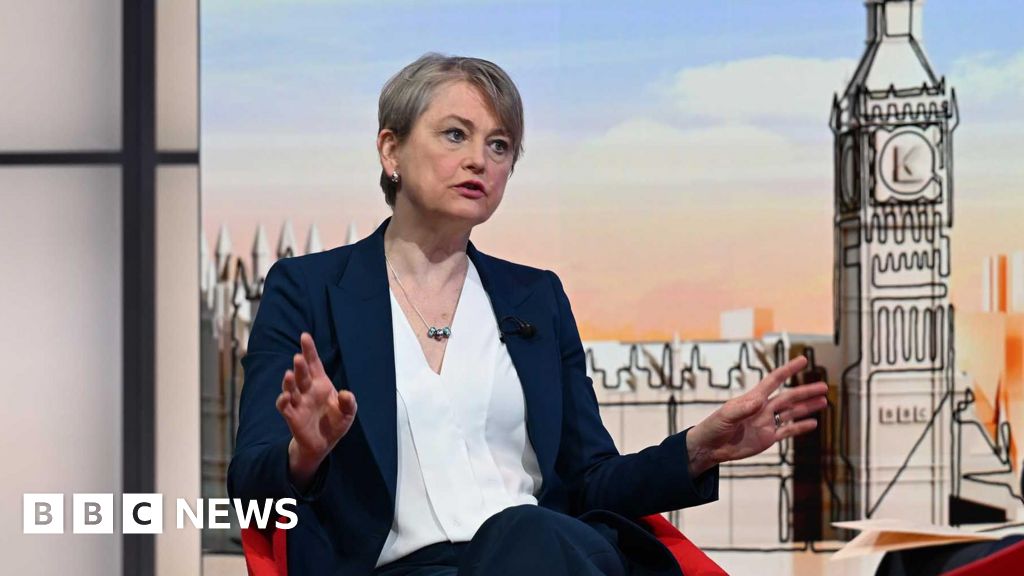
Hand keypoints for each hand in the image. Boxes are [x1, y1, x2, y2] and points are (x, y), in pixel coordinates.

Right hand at [276, 332, 357, 490]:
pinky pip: (284, 406)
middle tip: (298, 357)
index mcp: (321, 384)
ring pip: (290, 387)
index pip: (314, 364)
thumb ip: (349, 402)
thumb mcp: (348, 412)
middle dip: (300, 365)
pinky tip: (285, 396)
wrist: (324, 443)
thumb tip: (345, 393)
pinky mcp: (292, 416)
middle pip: (302, 374)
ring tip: (290, 374)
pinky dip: (283, 401)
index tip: (305, 336)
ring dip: (289, 381)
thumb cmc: (335, 422)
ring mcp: (298, 402)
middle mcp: (307, 390)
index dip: (309, 350)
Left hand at [685, 355, 826, 476]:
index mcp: (752, 399)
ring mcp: (766, 423)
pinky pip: (788, 431)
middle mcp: (763, 408)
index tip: (803, 360)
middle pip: (789, 397)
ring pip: (792, 413)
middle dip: (806, 391)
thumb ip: (742, 409)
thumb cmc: (713, 427)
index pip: (773, 381)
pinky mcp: (768, 438)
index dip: (788, 370)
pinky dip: (800, 427)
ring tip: (824, 401)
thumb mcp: (725, 416)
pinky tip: (813, 423)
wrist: (710, 448)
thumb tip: (758, 400)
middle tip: (824, 386)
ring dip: (807, 407)